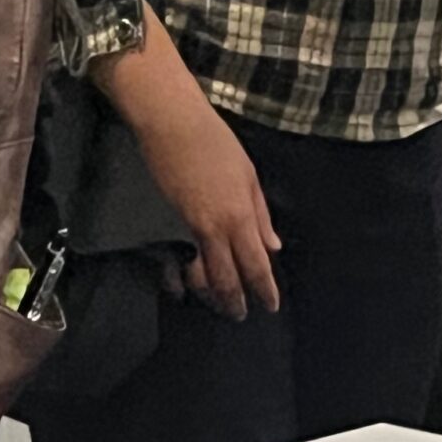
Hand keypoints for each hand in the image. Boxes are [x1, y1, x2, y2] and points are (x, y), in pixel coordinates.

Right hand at [123, 92, 280, 319]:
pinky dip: (182, 279)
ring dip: (210, 295)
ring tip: (216, 305)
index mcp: (242, 214)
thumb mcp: (248, 175)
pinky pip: (178, 263)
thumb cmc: (215, 143)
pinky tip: (183, 287)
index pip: (257, 264)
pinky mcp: (168, 225)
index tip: (270, 306)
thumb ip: (261, 214)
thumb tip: (273, 246)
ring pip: (202, 276)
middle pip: (229, 278)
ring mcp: (191, 229)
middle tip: (240, 316)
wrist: (172, 124)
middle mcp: (218, 228)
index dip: (265, 290)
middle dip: (235, 302)